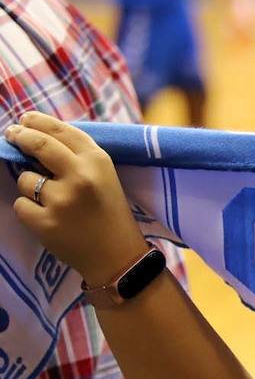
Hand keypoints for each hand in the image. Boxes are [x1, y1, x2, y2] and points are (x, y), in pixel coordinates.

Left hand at [7, 112, 147, 285]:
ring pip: (25, 179)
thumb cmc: (110, 214)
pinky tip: (49, 220)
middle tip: (12, 135)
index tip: (24, 120)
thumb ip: (78, 156)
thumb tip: (38, 134)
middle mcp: (80, 177)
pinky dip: (29, 211)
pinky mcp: (45, 222)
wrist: (118, 258)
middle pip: (39, 145)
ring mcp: (61, 200)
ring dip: (30, 187)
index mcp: (98, 162)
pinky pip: (21, 205)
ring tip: (51, 201)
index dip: (38, 122)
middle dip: (21, 137)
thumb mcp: (105, 177)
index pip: (61, 131)